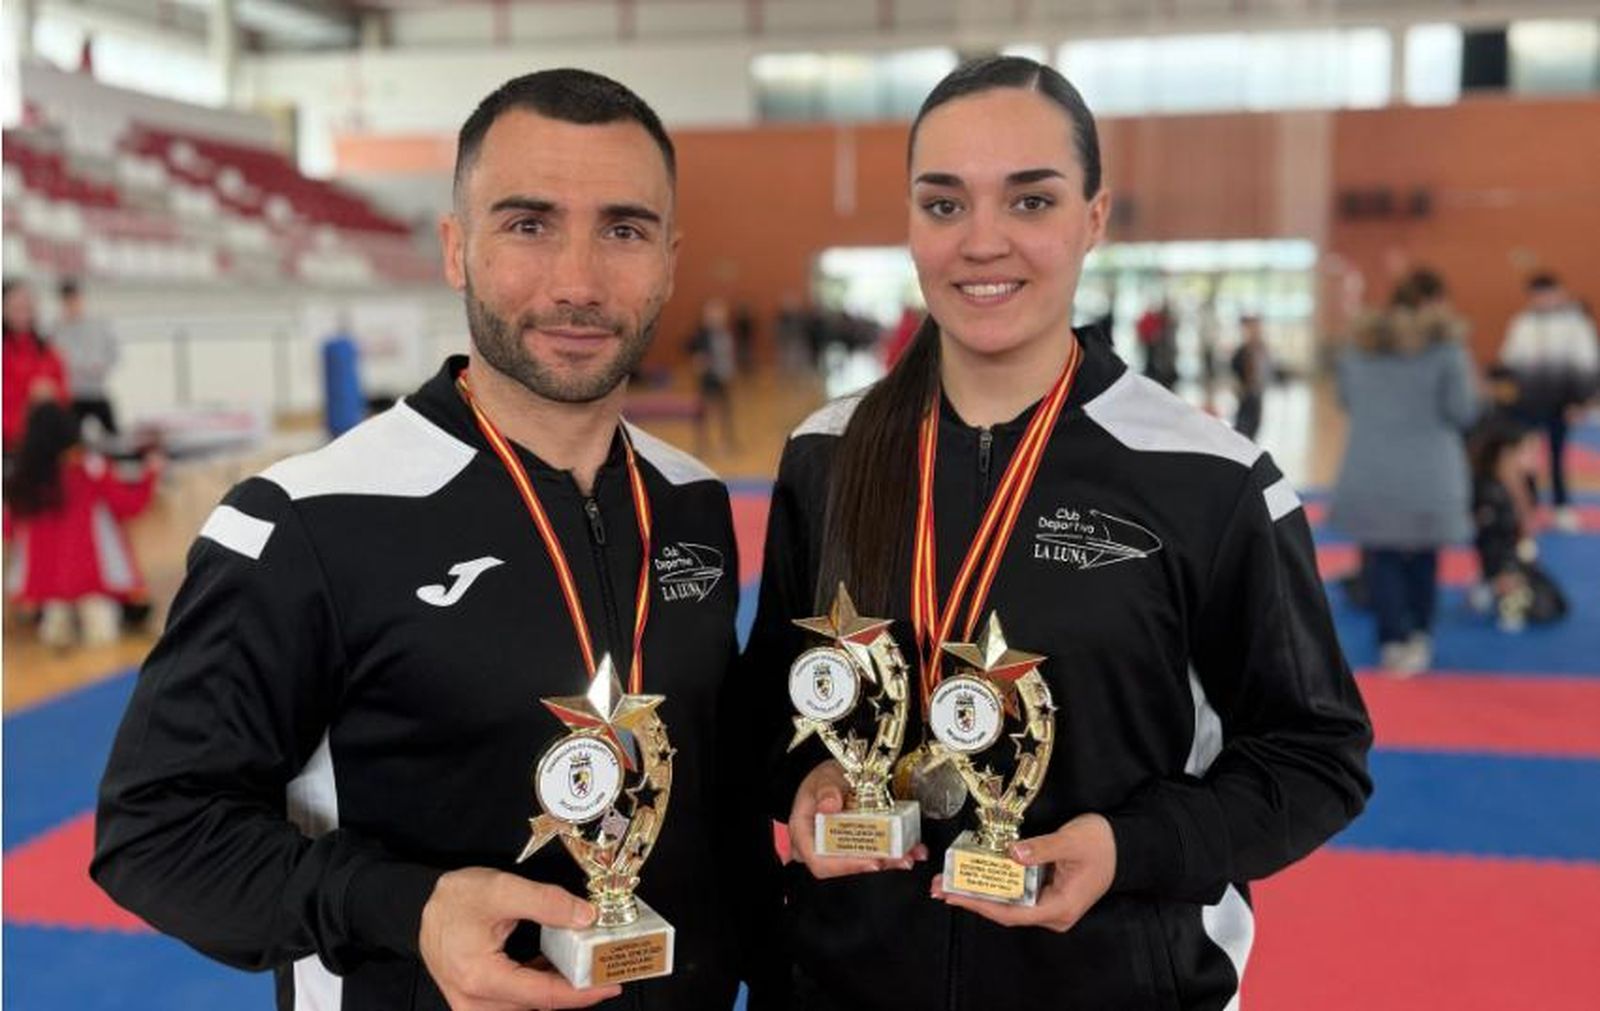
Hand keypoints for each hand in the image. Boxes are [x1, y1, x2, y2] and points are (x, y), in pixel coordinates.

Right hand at [419, 867, 620, 1009]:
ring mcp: (471, 1003)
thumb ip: (545, 902)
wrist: (419, 904)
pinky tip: (556, 969)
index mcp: (480, 977)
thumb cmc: (454, 898)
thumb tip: (585, 917)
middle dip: (572, 991)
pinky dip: (538, 988)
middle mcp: (473, 1000)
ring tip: (583, 969)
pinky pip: (513, 1003)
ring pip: (525, 1008)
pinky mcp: (474, 999)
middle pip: (535, 1006)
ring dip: (555, 991)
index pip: (542, 996)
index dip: (580, 993)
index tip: (610, 983)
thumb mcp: (501, 888)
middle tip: (602, 970)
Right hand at [787, 760, 925, 878]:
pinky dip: (896, 852)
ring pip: (864, 863)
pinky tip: (914, 848)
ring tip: (911, 854)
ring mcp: (842, 850)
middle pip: (847, 867)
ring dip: (891, 861)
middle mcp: (823, 848)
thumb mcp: (823, 778)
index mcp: (805, 836)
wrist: (838, 775)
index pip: (820, 862)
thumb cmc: (824, 780)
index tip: (872, 861)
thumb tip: (829, 805)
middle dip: (877, 864)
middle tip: (901, 859)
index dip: (846, 866)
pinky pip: (876, 855)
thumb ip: (825, 790)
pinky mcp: (859, 848)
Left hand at [933, 813, 1115, 931]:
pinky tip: (974, 875)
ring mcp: (1049, 904)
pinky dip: (994, 884)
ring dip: (979, 892)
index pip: (1013, 913)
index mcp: (1060, 906)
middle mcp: (1053, 912)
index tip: (955, 895)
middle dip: (972, 899)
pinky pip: (1015, 893)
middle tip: (940, 887)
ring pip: (1008, 903)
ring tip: (948, 881)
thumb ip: (1042, 848)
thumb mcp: (1071, 841)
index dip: (981, 905)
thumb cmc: (1101, 843)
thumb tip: (1012, 854)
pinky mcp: (1046, 893)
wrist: (1125, 844)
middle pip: (1006, 911)